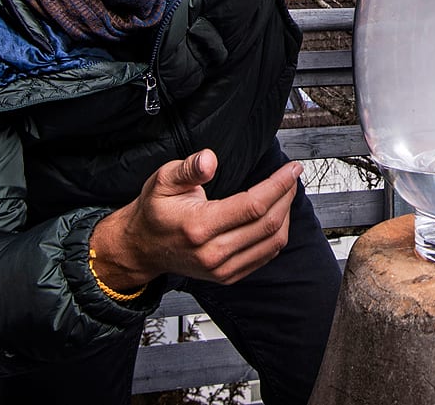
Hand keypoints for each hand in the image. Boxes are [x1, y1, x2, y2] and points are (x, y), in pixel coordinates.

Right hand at [88, 150, 301, 292]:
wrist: (142, 248)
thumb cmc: (155, 211)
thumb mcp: (163, 180)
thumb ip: (188, 168)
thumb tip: (209, 160)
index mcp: (199, 227)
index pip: (253, 205)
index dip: (278, 185)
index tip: (291, 169)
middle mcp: (213, 252)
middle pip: (268, 223)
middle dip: (287, 195)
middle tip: (293, 176)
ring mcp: (222, 268)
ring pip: (272, 242)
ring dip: (286, 214)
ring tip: (286, 192)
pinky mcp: (228, 276)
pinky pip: (266, 256)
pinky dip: (278, 234)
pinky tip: (276, 215)